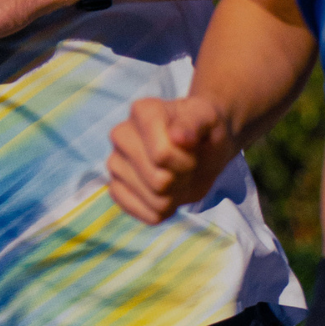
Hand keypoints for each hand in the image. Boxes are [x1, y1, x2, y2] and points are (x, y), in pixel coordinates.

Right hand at [107, 96, 236, 224]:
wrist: (202, 147)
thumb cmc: (204, 129)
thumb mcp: (208, 119)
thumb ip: (194, 123)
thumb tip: (178, 137)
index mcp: (141, 111)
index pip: (162, 154)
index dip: (185, 160)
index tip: (192, 148)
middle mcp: (121, 135)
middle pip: (158, 180)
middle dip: (182, 177)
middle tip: (187, 163)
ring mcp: (115, 163)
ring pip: (153, 200)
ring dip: (175, 195)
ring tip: (177, 175)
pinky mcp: (116, 188)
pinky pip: (142, 213)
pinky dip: (163, 211)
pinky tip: (167, 193)